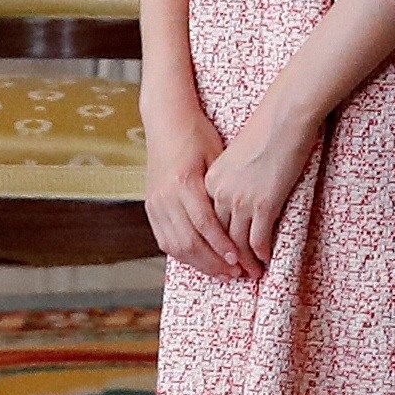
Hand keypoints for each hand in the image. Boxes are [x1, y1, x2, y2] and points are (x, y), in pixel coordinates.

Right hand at [144, 93, 253, 279]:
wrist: (166, 121)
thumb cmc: (198, 136)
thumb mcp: (217, 158)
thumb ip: (223, 190)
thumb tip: (243, 220)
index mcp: (184, 183)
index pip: (204, 225)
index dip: (222, 246)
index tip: (239, 260)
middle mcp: (166, 196)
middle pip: (189, 241)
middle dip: (214, 262)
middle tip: (237, 273)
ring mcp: (155, 203)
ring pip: (175, 246)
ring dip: (200, 264)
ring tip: (222, 273)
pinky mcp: (150, 206)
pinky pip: (164, 240)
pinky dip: (183, 256)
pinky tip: (201, 262)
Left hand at [204, 100, 318, 267]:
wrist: (283, 119)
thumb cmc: (264, 131)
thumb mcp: (236, 157)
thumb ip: (230, 178)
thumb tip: (236, 193)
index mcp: (210, 182)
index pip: (206, 222)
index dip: (212, 243)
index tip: (220, 255)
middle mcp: (220, 194)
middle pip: (218, 237)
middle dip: (226, 259)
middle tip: (234, 273)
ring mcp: (241, 200)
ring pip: (237, 243)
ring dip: (245, 262)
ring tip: (252, 273)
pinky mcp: (264, 203)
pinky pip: (258, 238)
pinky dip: (262, 252)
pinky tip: (266, 259)